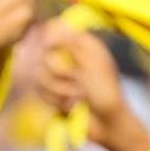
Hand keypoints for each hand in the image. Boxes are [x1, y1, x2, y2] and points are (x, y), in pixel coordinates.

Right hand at [38, 25, 144, 150]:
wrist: (108, 125)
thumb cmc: (107, 94)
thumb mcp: (93, 65)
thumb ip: (73, 44)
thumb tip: (54, 25)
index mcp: (83, 46)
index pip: (56, 30)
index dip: (52, 38)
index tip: (51, 46)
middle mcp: (69, 58)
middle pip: (45, 54)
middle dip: (61, 73)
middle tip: (79, 82)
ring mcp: (59, 77)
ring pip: (41, 75)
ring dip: (60, 90)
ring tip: (78, 99)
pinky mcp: (53, 94)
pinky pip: (41, 92)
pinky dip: (56, 101)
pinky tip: (70, 107)